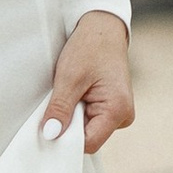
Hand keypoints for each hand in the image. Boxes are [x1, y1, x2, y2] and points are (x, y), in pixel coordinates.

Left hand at [42, 10, 132, 154]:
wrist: (102, 28)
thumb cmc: (90, 47)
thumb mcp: (69, 78)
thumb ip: (60, 109)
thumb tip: (50, 135)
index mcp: (118, 111)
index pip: (88, 144)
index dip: (66, 138)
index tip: (49, 127)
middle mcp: (123, 116)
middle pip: (88, 139)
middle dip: (69, 125)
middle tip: (58, 102)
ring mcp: (119, 113)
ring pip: (87, 130)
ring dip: (72, 116)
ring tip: (70, 93)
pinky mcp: (111, 108)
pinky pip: (90, 120)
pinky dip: (77, 111)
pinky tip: (75, 95)